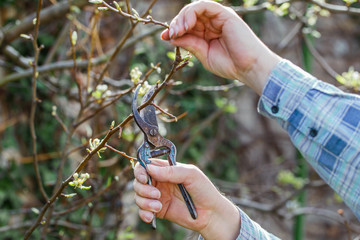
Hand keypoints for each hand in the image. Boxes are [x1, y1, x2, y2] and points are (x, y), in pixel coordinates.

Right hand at [133, 159, 240, 239]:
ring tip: (158, 206)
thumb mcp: (191, 174)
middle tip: (156, 194)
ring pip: (139, 196)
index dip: (140, 170)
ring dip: (144, 201)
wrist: (210, 213)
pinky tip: (151, 216)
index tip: (144, 177)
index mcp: (166, 169)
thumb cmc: (204, 190)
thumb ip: (171, 171)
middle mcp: (160, 181)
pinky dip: (143, 213)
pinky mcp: (158, 210)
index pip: (145, 164)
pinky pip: (143, 211)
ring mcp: (158, 196)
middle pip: (138, 181)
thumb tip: (149, 168)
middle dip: (143, 188)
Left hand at [161, 0, 281, 94]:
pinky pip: (204, 5)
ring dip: (182, 18)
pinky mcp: (224, 14)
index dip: (174, 29)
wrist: (248, 67)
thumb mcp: (203, 54)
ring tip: (178, 31)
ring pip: (194, 8)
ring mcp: (218, 17)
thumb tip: (171, 37)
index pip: (187, 25)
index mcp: (207, 33)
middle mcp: (212, 23)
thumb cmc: (230, 64)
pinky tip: (188, 25)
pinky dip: (192, 13)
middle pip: (188, 16)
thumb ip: (190, 44)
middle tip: (171, 34)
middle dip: (176, 23)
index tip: (164, 37)